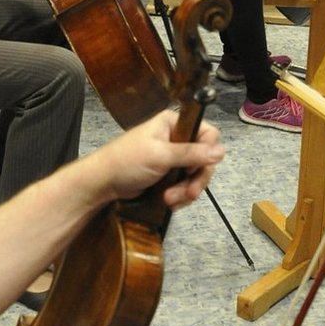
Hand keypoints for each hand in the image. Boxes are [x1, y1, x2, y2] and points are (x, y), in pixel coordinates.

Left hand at [92, 109, 223, 210]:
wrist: (103, 183)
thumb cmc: (126, 162)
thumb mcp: (160, 155)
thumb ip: (191, 153)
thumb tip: (221, 151)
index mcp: (173, 123)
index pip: (207, 134)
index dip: (206, 153)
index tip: (193, 168)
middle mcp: (176, 138)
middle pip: (204, 159)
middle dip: (195, 179)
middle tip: (188, 194)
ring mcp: (173, 158)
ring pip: (196, 175)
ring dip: (186, 191)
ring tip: (170, 200)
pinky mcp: (168, 175)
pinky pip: (185, 185)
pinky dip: (180, 196)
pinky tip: (168, 202)